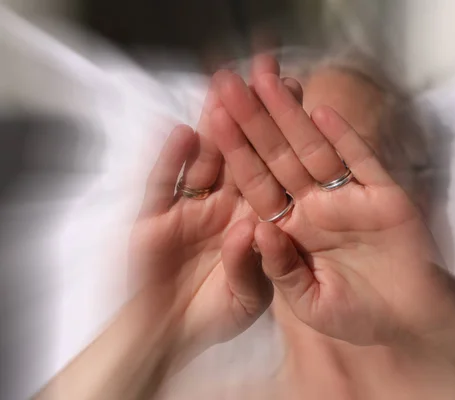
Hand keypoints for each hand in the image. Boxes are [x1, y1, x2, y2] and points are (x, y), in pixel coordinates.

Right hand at [128, 55, 300, 359]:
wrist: (166, 336)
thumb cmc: (212, 317)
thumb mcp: (246, 298)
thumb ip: (252, 266)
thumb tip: (252, 227)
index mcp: (254, 219)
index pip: (273, 171)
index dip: (284, 136)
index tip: (298, 98)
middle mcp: (224, 206)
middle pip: (241, 154)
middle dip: (252, 115)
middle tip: (264, 74)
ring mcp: (189, 207)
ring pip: (204, 160)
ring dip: (213, 126)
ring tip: (223, 89)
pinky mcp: (155, 216)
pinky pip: (164, 185)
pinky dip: (171, 162)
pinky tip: (181, 135)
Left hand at [210, 70, 451, 344]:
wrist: (410, 322)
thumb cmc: (358, 316)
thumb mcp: (309, 303)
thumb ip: (281, 268)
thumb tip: (259, 229)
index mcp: (291, 229)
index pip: (256, 184)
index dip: (235, 152)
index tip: (211, 118)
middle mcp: (315, 206)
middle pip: (278, 157)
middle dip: (253, 120)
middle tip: (228, 82)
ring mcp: (348, 197)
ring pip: (315, 150)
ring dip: (292, 116)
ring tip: (267, 81)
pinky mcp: (384, 195)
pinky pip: (361, 162)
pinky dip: (345, 138)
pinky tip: (322, 112)